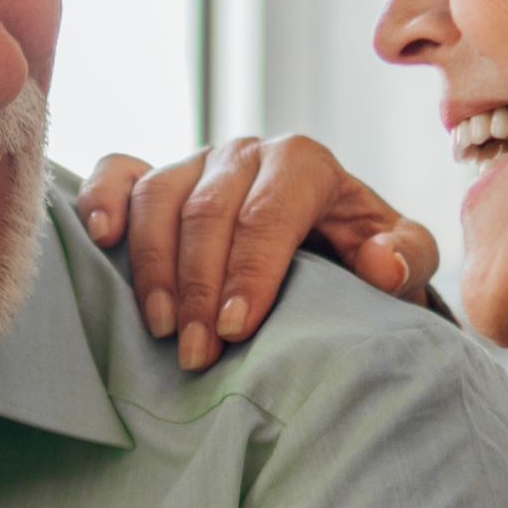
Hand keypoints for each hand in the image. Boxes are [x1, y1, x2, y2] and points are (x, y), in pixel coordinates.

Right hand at [76, 136, 438, 369]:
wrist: (327, 239)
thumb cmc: (361, 252)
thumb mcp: (403, 257)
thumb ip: (407, 256)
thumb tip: (381, 263)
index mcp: (303, 163)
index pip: (269, 212)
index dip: (250, 271)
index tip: (237, 330)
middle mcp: (245, 154)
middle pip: (208, 211)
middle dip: (199, 288)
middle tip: (197, 354)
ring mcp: (196, 162)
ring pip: (159, 197)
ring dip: (152, 267)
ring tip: (159, 329)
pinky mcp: (158, 177)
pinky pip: (120, 173)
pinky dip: (103, 200)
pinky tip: (100, 240)